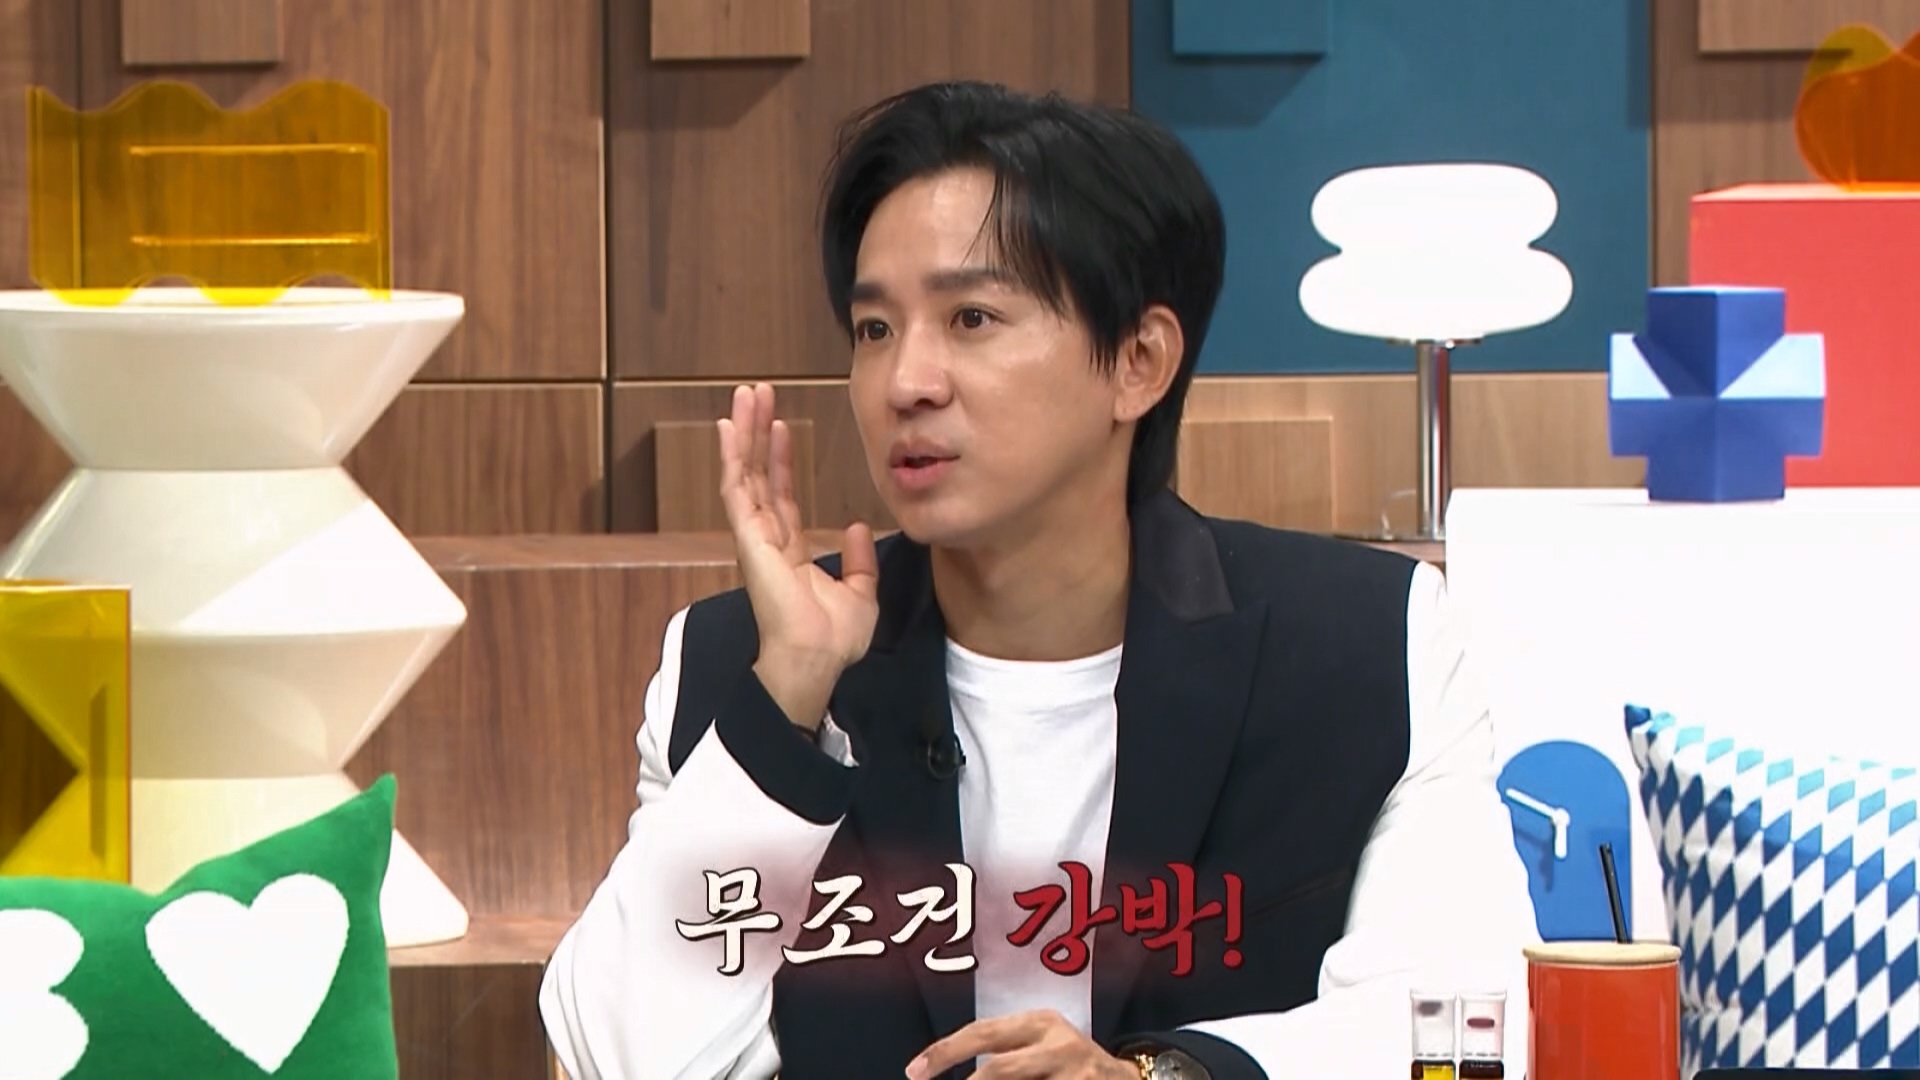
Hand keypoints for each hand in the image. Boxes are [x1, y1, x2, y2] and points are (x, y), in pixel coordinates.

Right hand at [717, 383, 879, 727]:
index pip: (781, 493)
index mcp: (790, 551)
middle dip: (758, 432)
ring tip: (746, 394)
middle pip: (758, 473)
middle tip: (758, 393)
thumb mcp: (860, 592)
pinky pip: (738, 488)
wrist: (817, 658)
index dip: (780, 458)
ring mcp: (754, 537)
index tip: (782, 424)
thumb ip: (859, 559)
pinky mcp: (749, 538)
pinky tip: (731, 426)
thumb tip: (860, 527)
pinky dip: (733, 456)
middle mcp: (767, 539)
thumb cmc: (833, 639)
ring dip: (746, 432)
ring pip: (745, 472)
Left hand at [906, 1010, 1137, 1078]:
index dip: (944, 1052)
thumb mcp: (1042, 1044)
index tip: (914, 1072)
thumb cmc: (1071, 1064)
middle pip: (998, 1069)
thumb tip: (945, 1064)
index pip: (982, 1032)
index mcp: (1040, 1023)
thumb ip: (1006, 1049)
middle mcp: (1058, 1045)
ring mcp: (1076, 1076)